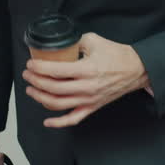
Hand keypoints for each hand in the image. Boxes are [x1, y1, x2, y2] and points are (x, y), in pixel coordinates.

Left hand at [23, 32, 150, 128]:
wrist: (137, 70)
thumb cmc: (117, 55)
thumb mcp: (94, 41)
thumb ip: (75, 42)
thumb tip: (59, 44)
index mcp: (87, 69)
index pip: (56, 70)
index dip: (39, 68)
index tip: (30, 64)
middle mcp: (87, 87)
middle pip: (53, 88)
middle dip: (35, 81)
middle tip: (28, 75)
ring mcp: (89, 100)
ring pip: (58, 104)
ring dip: (41, 98)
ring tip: (31, 90)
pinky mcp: (92, 107)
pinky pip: (73, 119)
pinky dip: (58, 123)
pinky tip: (47, 121)